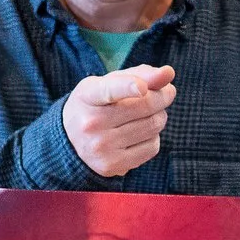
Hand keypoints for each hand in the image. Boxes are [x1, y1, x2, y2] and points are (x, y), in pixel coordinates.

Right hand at [62, 65, 176, 179]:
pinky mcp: (112, 166)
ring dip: (159, 117)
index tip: (142, 87)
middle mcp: (90, 123)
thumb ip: (140, 74)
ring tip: (147, 115)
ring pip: (153, 126)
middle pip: (145, 106)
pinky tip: (139, 134)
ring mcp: (101, 147)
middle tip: (166, 93)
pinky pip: (152, 147)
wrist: (71, 141)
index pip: (109, 91)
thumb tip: (168, 73)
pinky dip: (153, 137)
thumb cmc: (97, 104)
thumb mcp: (109, 83)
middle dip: (163, 97)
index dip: (128, 87)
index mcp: (87, 96)